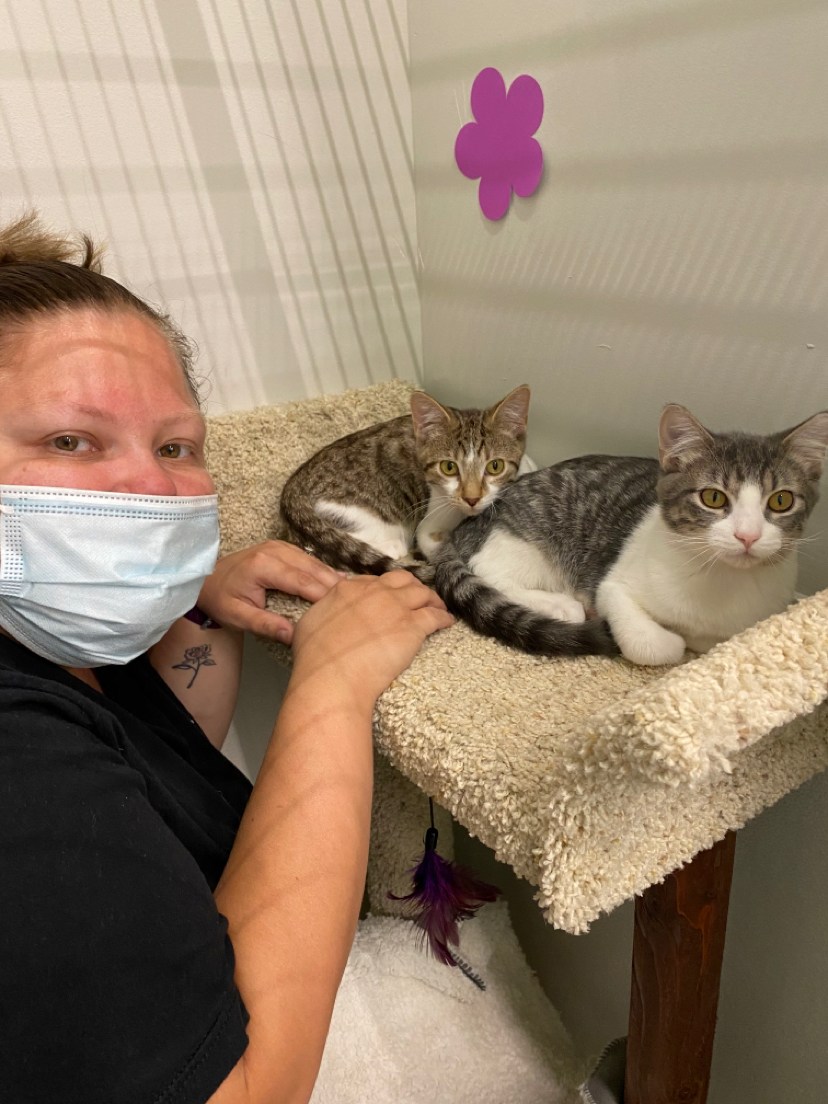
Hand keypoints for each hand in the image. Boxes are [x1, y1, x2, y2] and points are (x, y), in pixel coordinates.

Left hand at [197, 541, 341, 641]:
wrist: (205, 579)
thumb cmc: (221, 599)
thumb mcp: (237, 617)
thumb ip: (265, 624)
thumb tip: (293, 635)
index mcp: (264, 566)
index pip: (302, 581)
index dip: (323, 595)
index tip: (342, 609)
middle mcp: (275, 551)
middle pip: (313, 569)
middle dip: (334, 586)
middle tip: (356, 601)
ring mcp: (280, 546)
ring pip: (314, 562)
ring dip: (332, 578)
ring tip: (353, 593)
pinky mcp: (283, 548)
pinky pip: (309, 560)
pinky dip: (323, 572)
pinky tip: (339, 583)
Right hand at [290, 571, 453, 708]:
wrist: (333, 679)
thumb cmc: (315, 659)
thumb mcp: (309, 622)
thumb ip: (324, 608)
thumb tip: (331, 604)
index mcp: (348, 589)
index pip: (373, 581)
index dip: (383, 589)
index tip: (388, 598)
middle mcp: (374, 592)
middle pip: (402, 580)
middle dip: (411, 587)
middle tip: (417, 598)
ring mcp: (396, 607)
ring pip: (422, 593)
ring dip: (432, 599)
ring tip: (437, 607)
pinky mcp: (413, 626)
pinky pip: (436, 616)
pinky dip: (443, 617)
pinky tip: (447, 622)